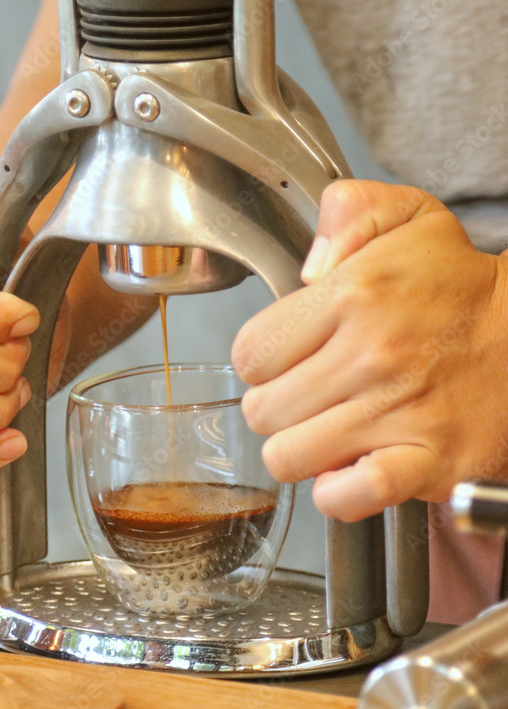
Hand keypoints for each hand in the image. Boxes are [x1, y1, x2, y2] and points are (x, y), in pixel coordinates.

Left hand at [232, 180, 507, 519]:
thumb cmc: (460, 288)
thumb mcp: (409, 216)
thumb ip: (347, 211)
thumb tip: (307, 267)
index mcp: (354, 294)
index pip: (249, 353)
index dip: (260, 361)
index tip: (288, 358)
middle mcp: (372, 355)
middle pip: (261, 411)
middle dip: (276, 406)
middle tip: (308, 396)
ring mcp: (399, 413)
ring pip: (287, 458)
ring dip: (299, 450)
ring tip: (326, 431)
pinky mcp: (428, 462)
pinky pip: (346, 497)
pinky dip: (337, 493)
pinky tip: (350, 467)